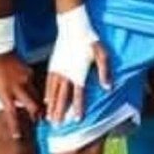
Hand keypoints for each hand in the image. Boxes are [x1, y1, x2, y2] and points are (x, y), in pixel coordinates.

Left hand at [0, 51, 41, 138]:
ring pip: (37, 96)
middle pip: (33, 106)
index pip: (12, 114)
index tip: (17, 137)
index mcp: (5, 93)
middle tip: (37, 123)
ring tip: (40, 112)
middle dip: (36, 116)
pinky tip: (36, 96)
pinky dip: (36, 92)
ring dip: (39, 105)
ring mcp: (26, 79)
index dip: (15, 127)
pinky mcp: (29, 72)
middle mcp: (18, 88)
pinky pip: (35, 85)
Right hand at [45, 8, 110, 123]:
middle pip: (62, 97)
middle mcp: (66, 74)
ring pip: (53, 92)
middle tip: (57, 127)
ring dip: (51, 107)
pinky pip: (48, 84)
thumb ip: (104, 72)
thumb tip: (108, 87)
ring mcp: (58, 70)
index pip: (79, 94)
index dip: (78, 107)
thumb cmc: (90, 41)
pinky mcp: (53, 65)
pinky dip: (46, 94)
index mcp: (79, 72)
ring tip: (49, 119)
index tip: (77, 120)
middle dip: (60, 113)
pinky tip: (45, 102)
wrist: (72, 27)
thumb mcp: (102, 54)